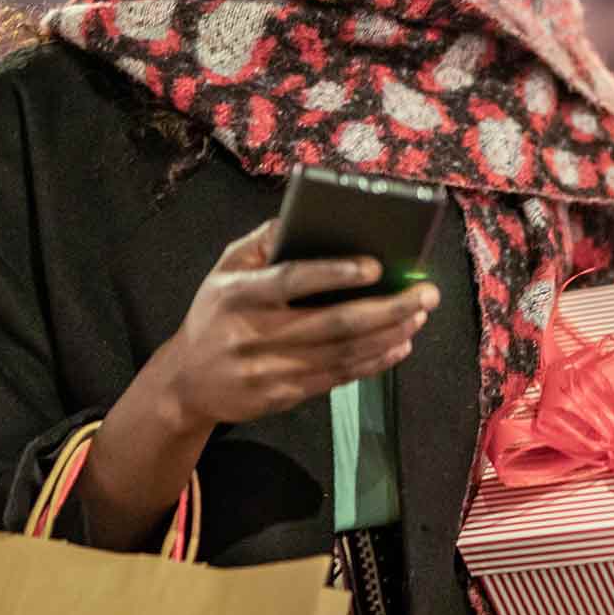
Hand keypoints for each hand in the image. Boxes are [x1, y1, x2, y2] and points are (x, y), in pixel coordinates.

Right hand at [156, 218, 439, 428]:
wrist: (187, 381)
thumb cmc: (216, 312)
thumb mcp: (225, 268)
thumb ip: (263, 241)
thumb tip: (306, 217)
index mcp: (238, 295)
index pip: (291, 281)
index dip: (335, 274)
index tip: (376, 266)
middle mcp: (254, 334)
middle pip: (332, 324)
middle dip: (387, 308)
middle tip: (426, 293)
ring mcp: (269, 371)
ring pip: (343, 354)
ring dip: (388, 335)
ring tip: (419, 315)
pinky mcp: (283, 397)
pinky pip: (338, 379)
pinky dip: (373, 362)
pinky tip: (399, 344)